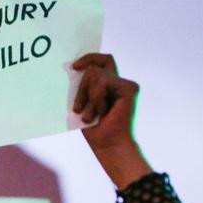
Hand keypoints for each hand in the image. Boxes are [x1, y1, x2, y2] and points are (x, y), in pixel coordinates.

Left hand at [71, 53, 149, 188]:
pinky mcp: (129, 88)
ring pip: (96, 74)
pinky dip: (96, 98)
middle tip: (78, 108)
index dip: (88, 58)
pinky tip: (103, 111)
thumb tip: (73, 67)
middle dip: (82, 85)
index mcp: (110, 84)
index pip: (101, 61)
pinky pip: (103, 82)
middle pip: (97, 64)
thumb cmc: (94, 128)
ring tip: (91, 115)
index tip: (74, 67)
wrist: (106, 144)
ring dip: (87, 96)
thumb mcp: (82, 101)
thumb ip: (81, 84)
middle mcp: (119, 82)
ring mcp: (125, 84)